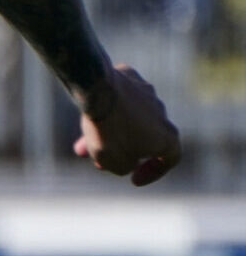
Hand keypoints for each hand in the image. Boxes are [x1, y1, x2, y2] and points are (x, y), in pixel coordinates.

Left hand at [73, 64, 180, 186]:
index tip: (134, 179)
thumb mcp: (116, 163)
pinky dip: (107, 108)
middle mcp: (161, 113)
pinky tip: (89, 114)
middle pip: (144, 137)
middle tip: (99, 162)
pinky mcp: (129, 76)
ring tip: (84, 142)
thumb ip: (125, 167)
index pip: (170, 158)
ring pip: (129, 117)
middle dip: (121, 151)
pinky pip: (120, 97)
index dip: (154, 171)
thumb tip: (124, 160)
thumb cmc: (110, 131)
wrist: (98, 91)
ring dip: (110, 131)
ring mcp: (146, 92)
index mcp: (167, 136)